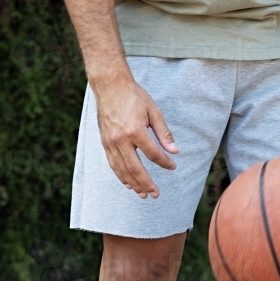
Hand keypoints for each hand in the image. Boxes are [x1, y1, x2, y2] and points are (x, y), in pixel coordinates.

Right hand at [91, 74, 178, 198]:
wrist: (110, 86)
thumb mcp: (154, 111)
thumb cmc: (134, 97)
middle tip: (156, 194)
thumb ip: (164, 133)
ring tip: (143, 194)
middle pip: (136, 168)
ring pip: (122, 169)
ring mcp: (111, 142)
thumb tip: (174, 151)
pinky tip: (128, 183)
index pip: (153, 154)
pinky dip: (120, 175)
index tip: (173, 166)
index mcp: (135, 131)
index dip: (165, 162)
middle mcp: (121, 140)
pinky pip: (113, 164)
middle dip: (147, 183)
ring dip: (133, 184)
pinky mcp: (105, 143)